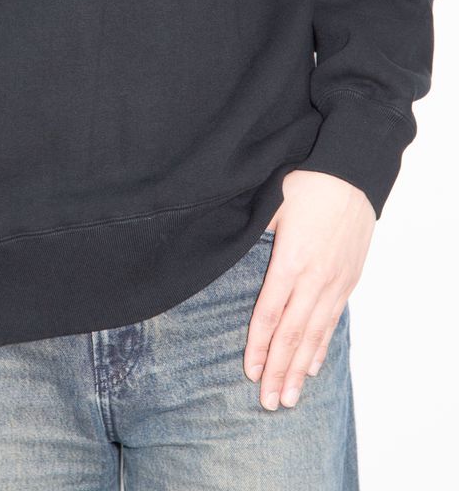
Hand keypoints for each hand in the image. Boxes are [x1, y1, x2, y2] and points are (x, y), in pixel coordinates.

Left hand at [243, 169, 375, 410]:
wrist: (351, 175)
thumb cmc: (306, 185)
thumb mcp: (271, 207)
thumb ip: (253, 236)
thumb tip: (226, 250)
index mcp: (290, 261)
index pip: (270, 313)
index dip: (258, 345)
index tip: (250, 372)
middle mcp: (314, 279)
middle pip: (292, 334)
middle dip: (278, 370)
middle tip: (269, 402)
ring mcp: (334, 282)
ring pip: (315, 335)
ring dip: (300, 368)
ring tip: (289, 396)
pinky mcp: (348, 280)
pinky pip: (332, 321)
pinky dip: (322, 347)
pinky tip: (313, 367)